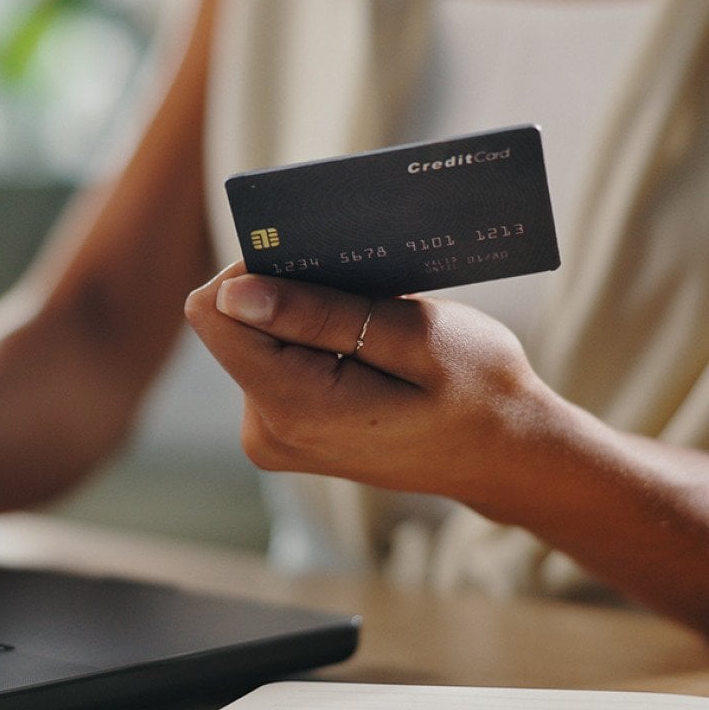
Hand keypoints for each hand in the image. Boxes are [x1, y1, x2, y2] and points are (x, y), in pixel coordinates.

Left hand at [184, 262, 562, 503]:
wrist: (503, 456)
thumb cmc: (478, 392)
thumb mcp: (415, 338)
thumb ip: (320, 313)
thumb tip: (233, 293)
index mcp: (293, 407)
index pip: (215, 313)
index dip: (255, 271)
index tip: (314, 263)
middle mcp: (264, 430)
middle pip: (232, 326)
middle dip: (288, 296)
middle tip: (360, 295)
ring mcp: (270, 435)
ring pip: (253, 341)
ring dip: (305, 320)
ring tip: (372, 328)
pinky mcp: (281, 430)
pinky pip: (273, 364)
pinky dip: (311, 343)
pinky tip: (363, 348)